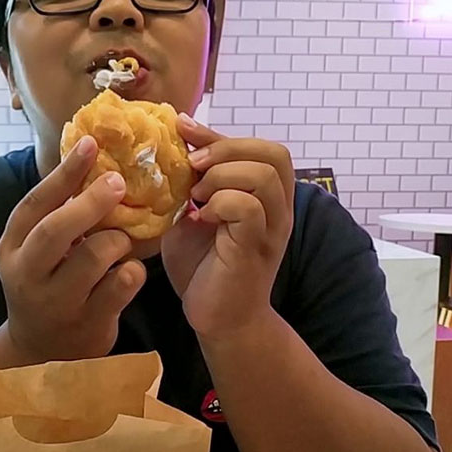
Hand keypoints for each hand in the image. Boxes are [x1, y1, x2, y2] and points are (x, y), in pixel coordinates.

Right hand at [0, 136, 145, 362]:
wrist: (40, 352)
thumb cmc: (45, 285)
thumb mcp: (35, 251)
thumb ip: (56, 214)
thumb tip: (93, 156)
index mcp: (12, 247)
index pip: (35, 203)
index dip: (64, 171)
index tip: (91, 142)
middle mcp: (28, 274)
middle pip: (56, 230)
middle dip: (90, 202)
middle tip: (118, 182)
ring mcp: (57, 302)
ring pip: (95, 256)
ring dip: (118, 239)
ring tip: (123, 238)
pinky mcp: (88, 324)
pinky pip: (121, 286)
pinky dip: (133, 271)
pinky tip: (131, 270)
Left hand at [161, 116, 293, 340]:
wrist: (217, 320)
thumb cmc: (203, 268)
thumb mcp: (193, 214)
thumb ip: (192, 182)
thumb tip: (173, 141)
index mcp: (267, 196)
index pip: (262, 147)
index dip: (220, 134)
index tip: (182, 131)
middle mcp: (278, 209)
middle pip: (273, 153)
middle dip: (226, 149)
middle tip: (192, 167)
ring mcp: (271, 229)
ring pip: (263, 176)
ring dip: (221, 176)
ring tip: (196, 196)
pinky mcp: (256, 248)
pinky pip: (248, 208)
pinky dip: (220, 203)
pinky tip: (200, 218)